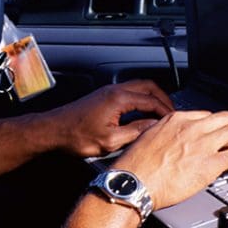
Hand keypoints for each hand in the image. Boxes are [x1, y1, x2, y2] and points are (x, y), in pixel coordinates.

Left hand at [48, 80, 174, 157]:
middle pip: (148, 86)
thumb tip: (153, 127)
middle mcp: (114, 90)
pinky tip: (142, 112)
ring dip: (152, 97)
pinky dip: (140, 99)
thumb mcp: (110, 141)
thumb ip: (135, 132)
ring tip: (160, 112)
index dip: (166, 111)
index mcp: (118, 98)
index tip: (174, 120)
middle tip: (172, 113)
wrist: (53, 131)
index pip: (151, 100)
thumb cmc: (75, 136)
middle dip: (163, 99)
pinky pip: (128, 92)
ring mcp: (107, 91)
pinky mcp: (102, 96)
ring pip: (138, 87)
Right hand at [113, 110, 227, 208]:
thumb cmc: (136, 165)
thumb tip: (173, 141)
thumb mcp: (147, 137)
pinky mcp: (210, 164)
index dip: (212, 127)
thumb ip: (165, 134)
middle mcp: (192, 127)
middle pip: (226, 118)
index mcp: (176, 120)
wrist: (134, 182)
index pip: (206, 115)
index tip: (213, 136)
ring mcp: (203, 144)